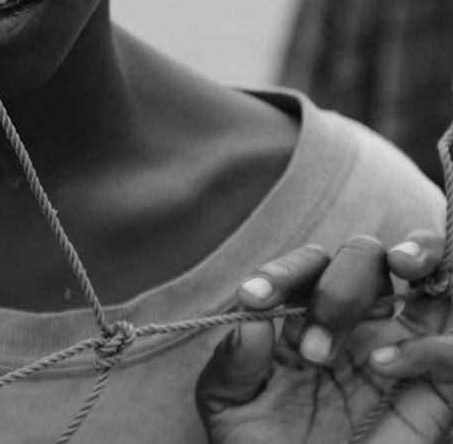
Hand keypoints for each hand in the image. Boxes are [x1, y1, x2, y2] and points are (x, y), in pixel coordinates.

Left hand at [197, 232, 452, 442]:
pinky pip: (448, 350)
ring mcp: (399, 349)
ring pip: (429, 276)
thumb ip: (234, 362)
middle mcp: (355, 321)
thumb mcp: (230, 408)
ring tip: (404, 265)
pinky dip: (428, 349)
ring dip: (422, 254)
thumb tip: (247, 317)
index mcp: (304, 316)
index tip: (254, 300)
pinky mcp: (434, 393)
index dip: (282, 273)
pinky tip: (384, 367)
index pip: (308, 266)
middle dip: (340, 287)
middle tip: (315, 349)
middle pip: (365, 256)